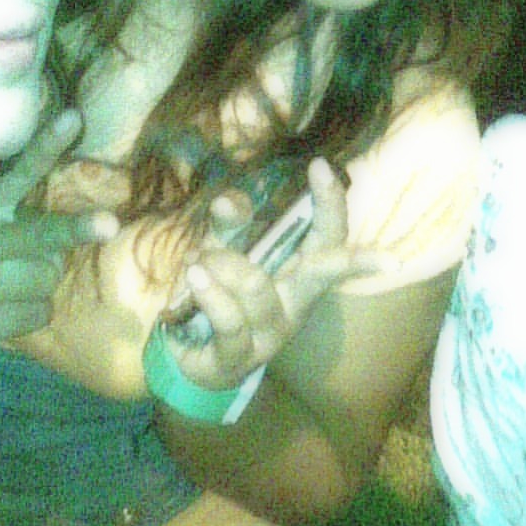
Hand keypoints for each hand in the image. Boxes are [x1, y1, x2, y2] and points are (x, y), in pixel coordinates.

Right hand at [0, 110, 116, 353]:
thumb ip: (10, 204)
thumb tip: (69, 193)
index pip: (16, 175)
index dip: (45, 147)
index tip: (73, 119)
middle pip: (40, 234)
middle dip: (75, 229)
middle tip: (109, 224)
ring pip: (46, 277)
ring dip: (42, 280)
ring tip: (12, 283)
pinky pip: (37, 312)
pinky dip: (32, 311)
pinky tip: (5, 308)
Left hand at [166, 157, 394, 390]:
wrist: (189, 360)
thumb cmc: (216, 297)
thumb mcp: (221, 252)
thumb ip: (227, 226)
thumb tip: (226, 201)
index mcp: (298, 273)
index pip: (327, 236)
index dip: (329, 202)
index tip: (321, 165)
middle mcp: (294, 303)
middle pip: (322, 270)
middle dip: (336, 246)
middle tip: (325, 210)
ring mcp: (270, 334)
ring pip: (257, 287)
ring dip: (222, 264)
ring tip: (198, 262)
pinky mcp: (240, 356)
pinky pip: (229, 319)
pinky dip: (209, 293)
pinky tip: (194, 276)